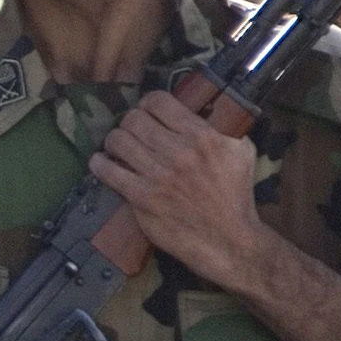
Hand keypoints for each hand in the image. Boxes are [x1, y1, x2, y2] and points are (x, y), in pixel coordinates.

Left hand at [89, 90, 265, 289]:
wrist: (227, 238)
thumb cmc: (235, 194)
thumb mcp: (241, 150)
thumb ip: (222, 126)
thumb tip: (202, 107)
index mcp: (204, 136)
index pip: (159, 102)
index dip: (148, 103)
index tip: (148, 111)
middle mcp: (179, 152)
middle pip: (134, 119)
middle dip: (130, 122)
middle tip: (132, 130)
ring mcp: (158, 175)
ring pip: (118, 141)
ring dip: (114, 141)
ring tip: (118, 146)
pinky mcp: (142, 198)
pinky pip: (108, 172)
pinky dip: (99, 163)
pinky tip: (101, 162)